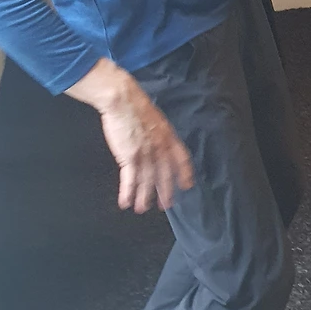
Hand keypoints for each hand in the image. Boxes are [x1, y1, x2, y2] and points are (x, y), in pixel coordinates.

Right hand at [67, 60, 194, 212]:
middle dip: (165, 192)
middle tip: (165, 205)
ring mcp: (145, 154)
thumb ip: (159, 134)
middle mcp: (160, 148)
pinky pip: (129, 180)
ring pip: (147, 182)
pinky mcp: (129, 157)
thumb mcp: (156, 119)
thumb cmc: (136, 106)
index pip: (182, 160)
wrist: (123, 100)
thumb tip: (158, 143)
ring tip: (142, 208)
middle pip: (165, 175)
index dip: (185, 174)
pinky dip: (128, 193)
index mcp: (168, 137)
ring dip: (144, 198)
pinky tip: (126, 202)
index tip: (187, 185)